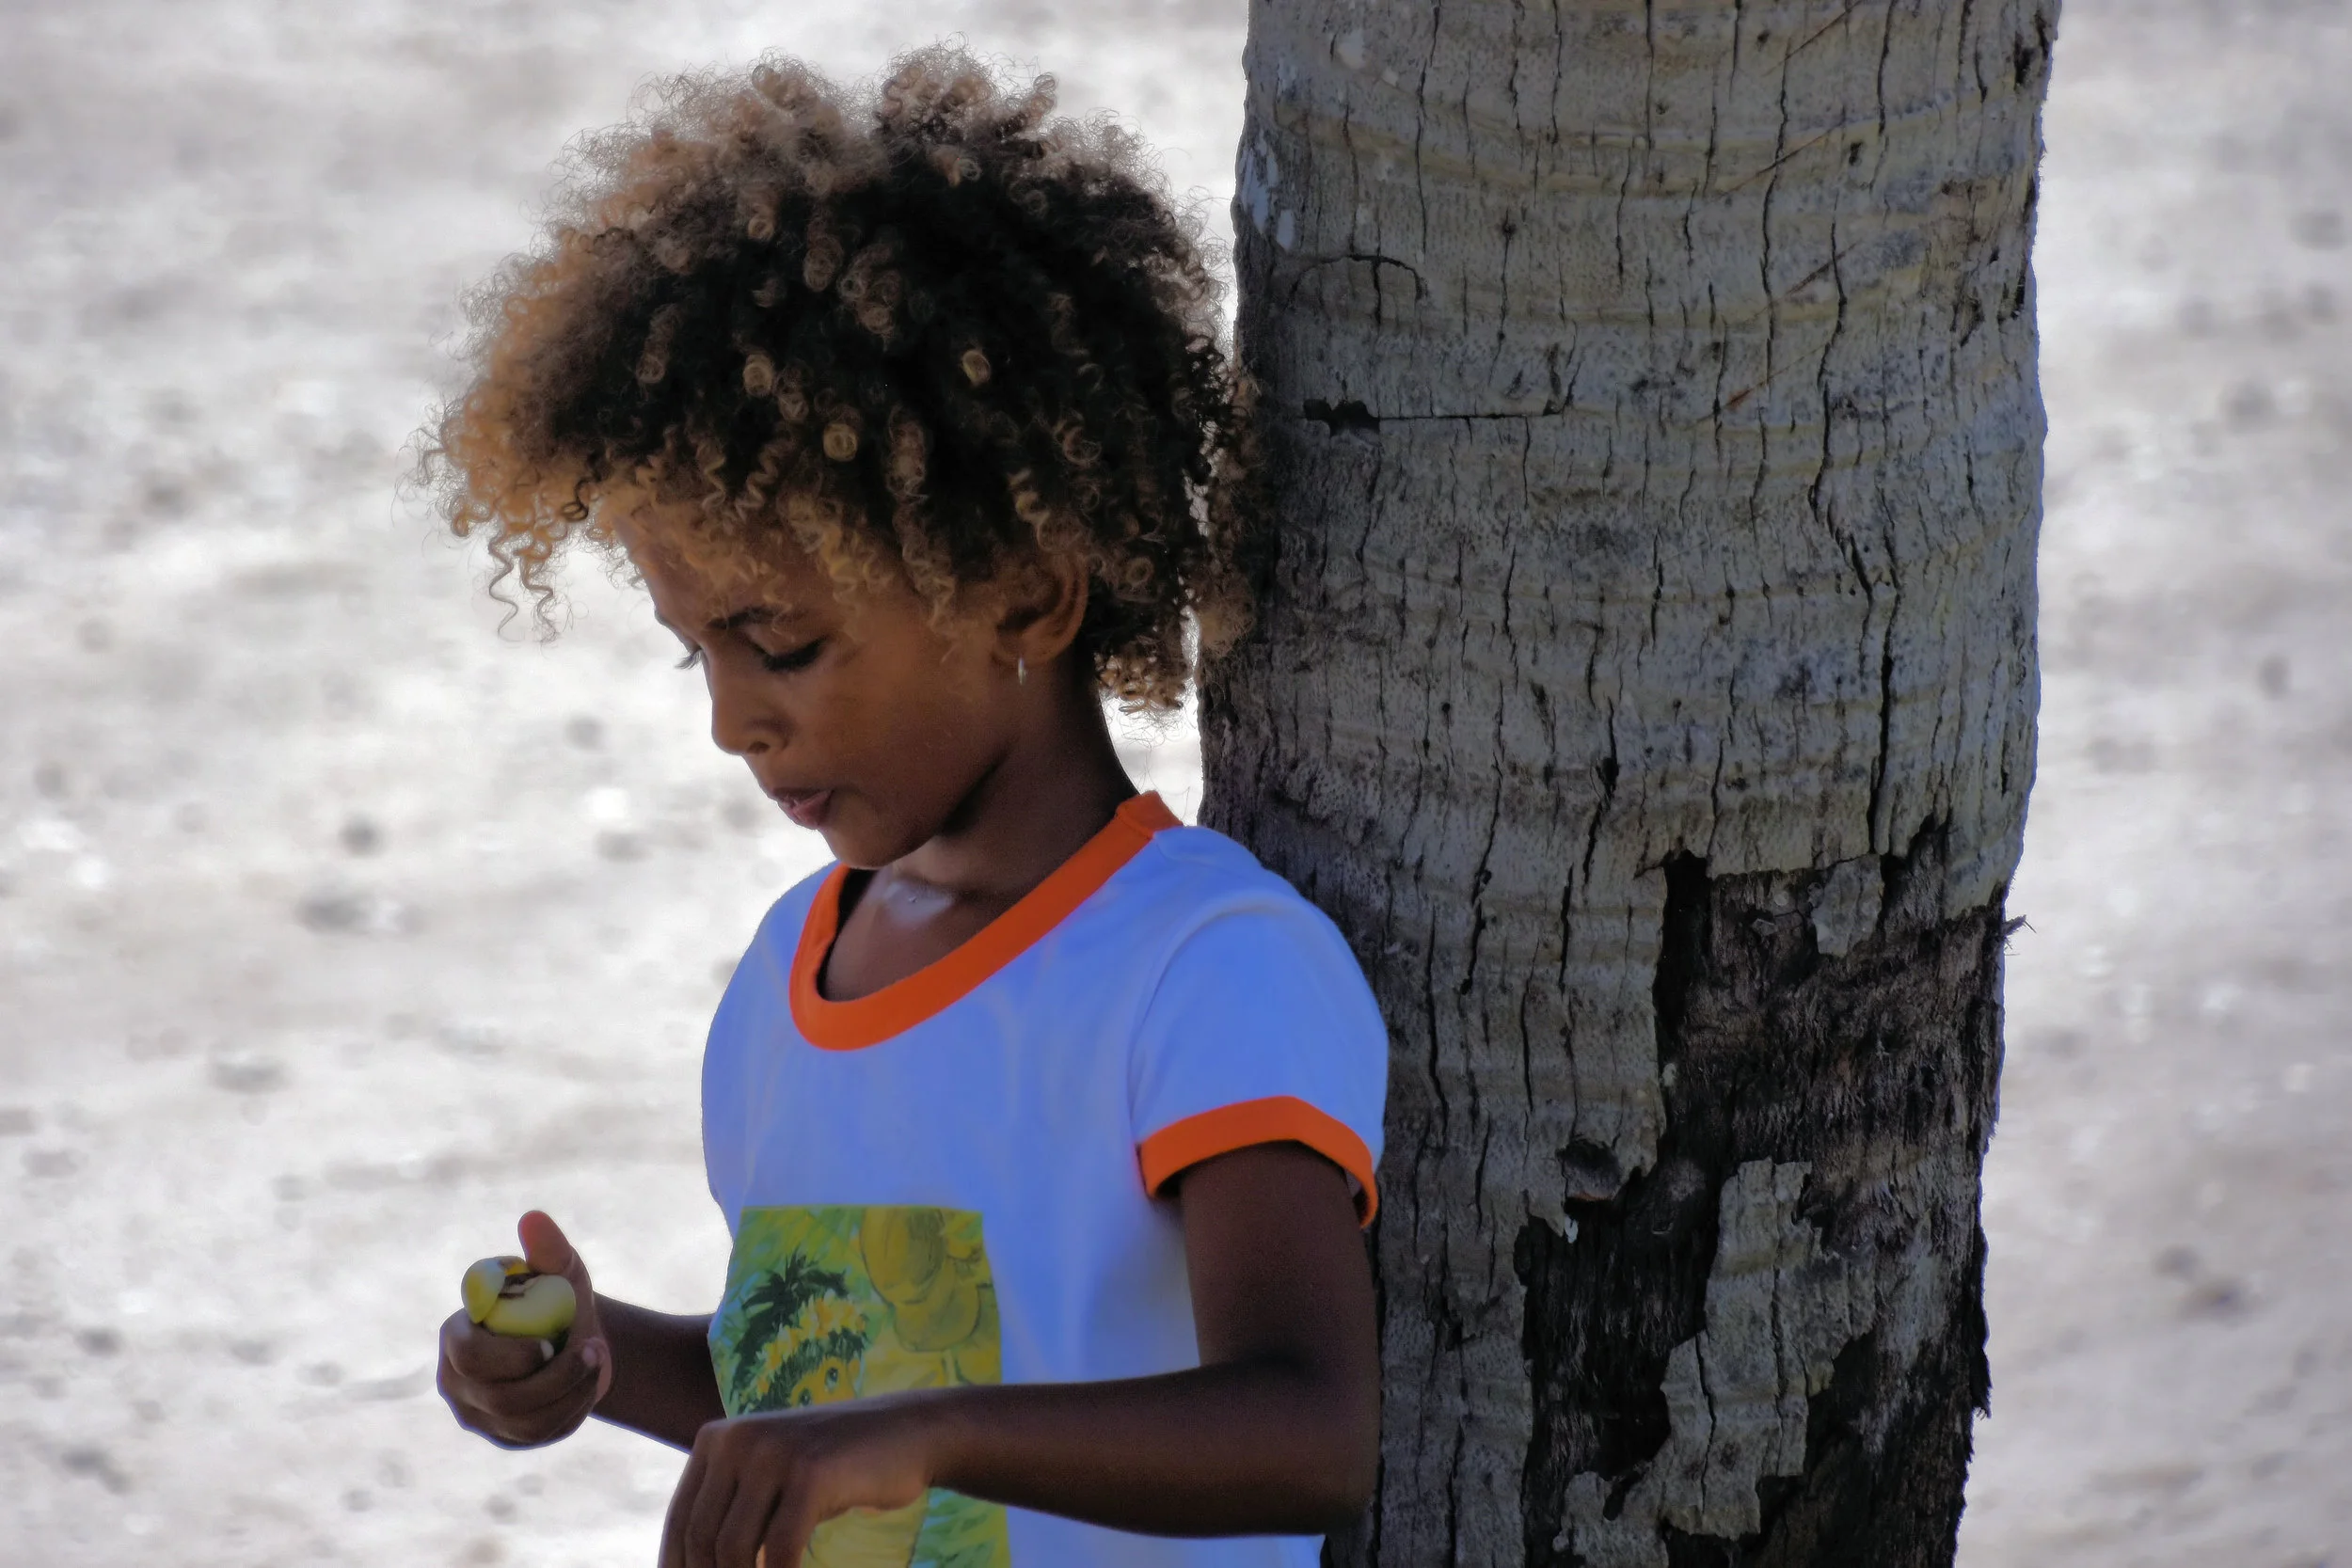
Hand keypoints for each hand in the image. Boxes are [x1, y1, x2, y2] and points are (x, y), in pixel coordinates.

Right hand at [437, 1210, 613, 1447]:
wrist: (574, 1340)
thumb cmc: (557, 1299)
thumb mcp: (560, 1273)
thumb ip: (547, 1250)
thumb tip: (533, 1219)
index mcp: (456, 1336)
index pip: (466, 1354)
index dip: (510, 1355)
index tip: (551, 1343)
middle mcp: (456, 1380)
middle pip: (496, 1396)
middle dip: (553, 1377)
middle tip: (592, 1351)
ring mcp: (477, 1413)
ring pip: (523, 1421)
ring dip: (572, 1392)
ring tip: (598, 1362)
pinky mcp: (504, 1436)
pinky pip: (539, 1434)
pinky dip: (572, 1411)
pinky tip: (587, 1386)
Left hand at [660, 1396, 938, 1567]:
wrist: (905, 1432)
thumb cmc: (835, 1468)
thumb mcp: (771, 1478)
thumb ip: (732, 1510)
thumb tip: (692, 1566)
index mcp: (717, 1438)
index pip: (680, 1522)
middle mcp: (738, 1439)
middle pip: (703, 1538)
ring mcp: (775, 1451)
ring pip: (736, 1548)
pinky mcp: (812, 1472)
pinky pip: (782, 1549)